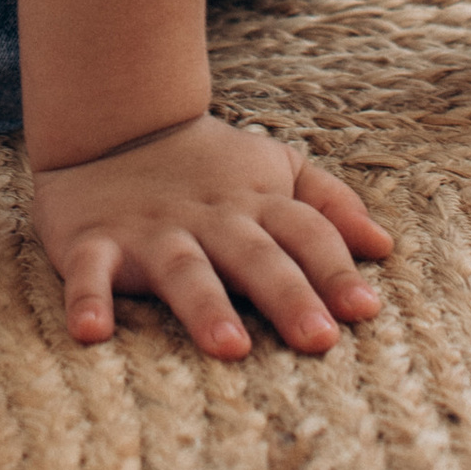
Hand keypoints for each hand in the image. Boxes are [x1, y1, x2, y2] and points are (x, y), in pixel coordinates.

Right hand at [30, 111, 390, 358]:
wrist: (112, 123)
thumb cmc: (208, 166)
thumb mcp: (274, 170)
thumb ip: (329, 205)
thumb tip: (384, 247)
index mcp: (255, 202)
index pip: (306, 231)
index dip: (335, 268)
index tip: (366, 310)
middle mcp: (209, 218)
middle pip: (254, 256)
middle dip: (287, 295)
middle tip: (319, 338)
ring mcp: (151, 230)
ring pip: (182, 268)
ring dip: (205, 305)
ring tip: (229, 347)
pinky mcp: (93, 240)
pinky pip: (90, 270)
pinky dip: (86, 297)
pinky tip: (91, 331)